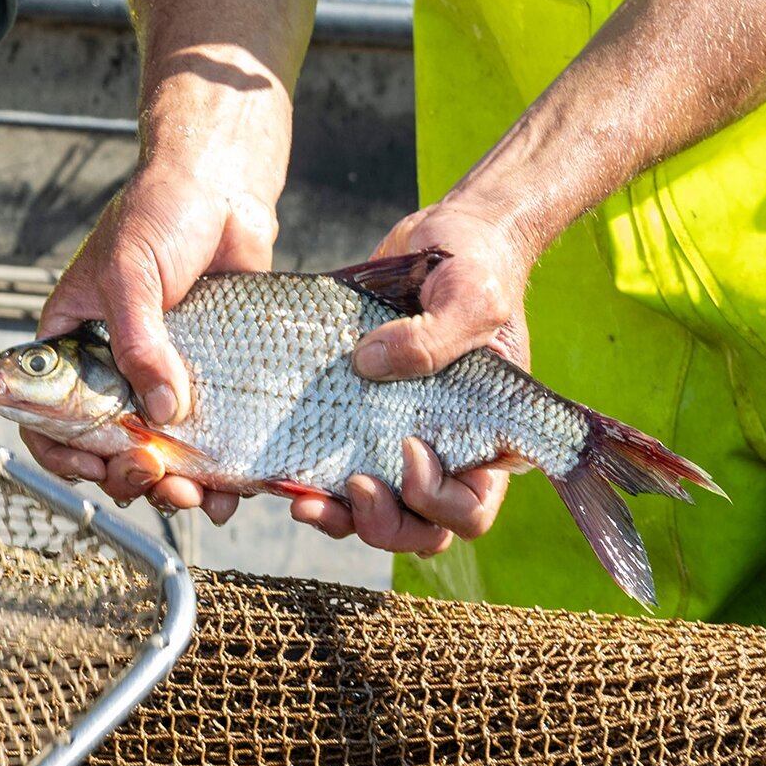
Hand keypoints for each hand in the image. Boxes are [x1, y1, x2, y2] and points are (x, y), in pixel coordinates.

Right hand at [23, 156, 278, 519]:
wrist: (224, 186)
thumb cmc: (161, 213)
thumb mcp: (132, 272)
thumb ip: (139, 341)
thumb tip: (159, 413)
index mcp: (73, 344)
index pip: (47, 416)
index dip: (63, 451)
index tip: (94, 463)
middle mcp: (115, 369)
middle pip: (107, 448)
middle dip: (127, 475)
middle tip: (153, 476)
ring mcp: (165, 377)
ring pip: (161, 454)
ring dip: (173, 487)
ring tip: (196, 495)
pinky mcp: (214, 379)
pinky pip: (211, 441)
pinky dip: (217, 474)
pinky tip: (229, 489)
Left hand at [281, 197, 538, 552]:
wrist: (442, 237)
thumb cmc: (475, 265)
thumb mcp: (470, 294)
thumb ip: (437, 335)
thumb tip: (372, 363)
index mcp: (485, 435)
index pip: (471, 507)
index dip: (439, 501)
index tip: (410, 451)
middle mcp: (440, 448)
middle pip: (419, 528)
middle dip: (383, 524)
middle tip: (354, 488)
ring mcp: (390, 437)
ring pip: (372, 512)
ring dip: (340, 517)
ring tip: (303, 498)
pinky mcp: (348, 418)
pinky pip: (329, 471)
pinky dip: (307, 483)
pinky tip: (280, 474)